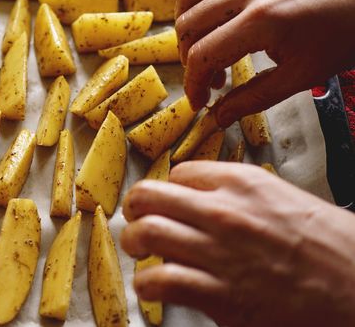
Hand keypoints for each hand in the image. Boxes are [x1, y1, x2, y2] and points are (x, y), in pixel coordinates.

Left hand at [121, 161, 354, 326]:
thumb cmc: (331, 248)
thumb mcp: (286, 200)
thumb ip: (242, 196)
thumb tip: (206, 201)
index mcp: (242, 183)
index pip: (179, 173)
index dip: (170, 191)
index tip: (169, 205)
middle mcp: (224, 211)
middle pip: (148, 195)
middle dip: (136, 209)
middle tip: (139, 220)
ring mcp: (218, 252)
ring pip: (144, 233)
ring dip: (135, 244)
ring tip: (142, 252)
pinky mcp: (219, 294)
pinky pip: (159, 281)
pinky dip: (147, 284)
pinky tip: (155, 286)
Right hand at [176, 0, 354, 126]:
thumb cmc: (343, 34)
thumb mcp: (301, 75)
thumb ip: (254, 98)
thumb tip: (220, 116)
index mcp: (262, 21)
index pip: (202, 55)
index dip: (193, 84)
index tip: (199, 101)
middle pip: (189, 26)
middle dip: (190, 60)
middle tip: (211, 80)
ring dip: (188, 25)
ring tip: (206, 45)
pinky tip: (216, 19)